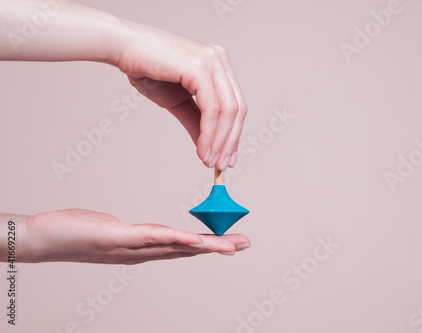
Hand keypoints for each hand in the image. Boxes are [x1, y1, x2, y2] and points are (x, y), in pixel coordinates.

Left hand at [18, 209, 250, 263]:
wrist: (42, 239)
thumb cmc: (76, 232)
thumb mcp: (114, 230)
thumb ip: (136, 233)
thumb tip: (153, 233)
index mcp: (142, 248)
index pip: (181, 247)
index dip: (209, 246)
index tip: (232, 243)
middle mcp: (140, 253)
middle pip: (185, 250)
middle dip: (217, 248)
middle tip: (245, 244)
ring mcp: (130, 247)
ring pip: (175, 247)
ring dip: (205, 247)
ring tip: (230, 245)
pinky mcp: (118, 237)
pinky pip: (154, 238)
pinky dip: (178, 239)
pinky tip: (195, 240)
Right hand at [116, 23, 246, 170]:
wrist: (122, 48)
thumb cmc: (147, 69)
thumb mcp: (177, 102)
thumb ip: (196, 122)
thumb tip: (208, 148)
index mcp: (218, 65)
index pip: (235, 105)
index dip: (233, 134)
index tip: (227, 157)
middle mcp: (220, 60)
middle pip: (237, 109)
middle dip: (230, 142)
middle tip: (222, 165)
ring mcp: (212, 62)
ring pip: (228, 112)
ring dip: (220, 142)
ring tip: (210, 162)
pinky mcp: (200, 68)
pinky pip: (211, 110)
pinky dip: (209, 134)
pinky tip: (203, 150)